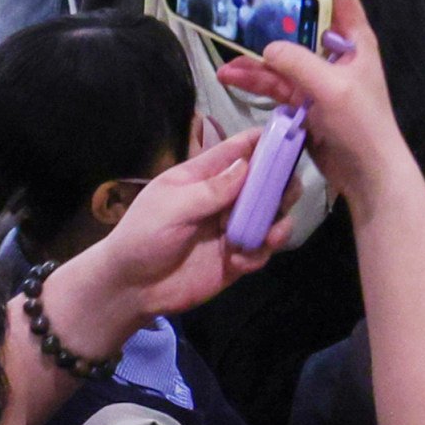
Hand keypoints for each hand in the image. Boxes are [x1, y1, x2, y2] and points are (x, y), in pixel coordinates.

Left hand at [50, 130, 273, 336]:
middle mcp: (225, 199)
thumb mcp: (171, 207)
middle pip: (267, 182)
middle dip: (282, 185)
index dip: (267, 141)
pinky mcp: (237, 259)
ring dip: (277, 222)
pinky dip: (259, 253)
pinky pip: (262, 250)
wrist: (131, 288)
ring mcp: (233, 229)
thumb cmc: (143, 236)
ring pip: (272, 216)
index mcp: (205, 176)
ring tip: (269, 235)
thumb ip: (211, 189)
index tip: (293, 137)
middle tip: (283, 196)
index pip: (240, 149)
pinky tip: (239, 261)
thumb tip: (247, 165)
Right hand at [219, 0, 408, 202]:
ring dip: (255, 60)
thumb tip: (268, 48)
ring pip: (282, 58)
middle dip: (271, 19)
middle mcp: (337, 52)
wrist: (369, 175)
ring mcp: (319, 77)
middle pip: (302, 23)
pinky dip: (256, 81)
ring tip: (227, 65)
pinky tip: (232, 79)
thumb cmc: (362, 126)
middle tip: (242, 12)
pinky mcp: (305, 101)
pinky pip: (277, 84)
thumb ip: (298, 64)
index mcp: (355, 38)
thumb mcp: (332, 89)